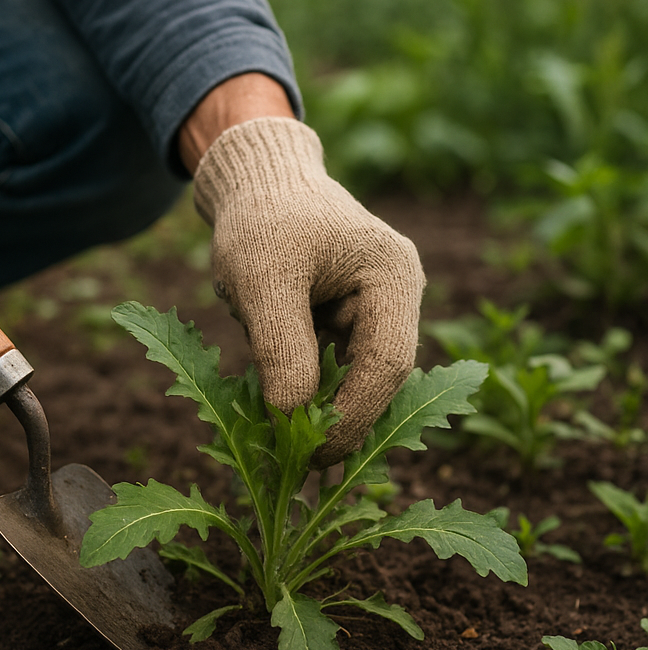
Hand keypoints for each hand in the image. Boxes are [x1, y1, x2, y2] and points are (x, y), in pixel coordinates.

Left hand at [193, 116, 424, 465]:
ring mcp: (376, 307)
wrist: (252, 181)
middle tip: (299, 467)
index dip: (354, 415)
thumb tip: (293, 422)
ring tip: (288, 450)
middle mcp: (397, 294)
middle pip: (380, 377)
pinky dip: (311, 391)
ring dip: (324, 411)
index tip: (312, 453)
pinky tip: (284, 418)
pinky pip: (337, 366)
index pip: (387, 363)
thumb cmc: (259, 220)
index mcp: (393, 276)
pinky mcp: (349, 318)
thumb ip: (282, 350)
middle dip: (340, 421)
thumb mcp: (262, 282)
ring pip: (357, 377)